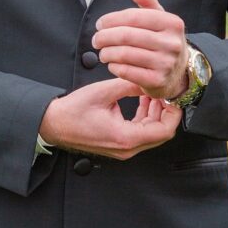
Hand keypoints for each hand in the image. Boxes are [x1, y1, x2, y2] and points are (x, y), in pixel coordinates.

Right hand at [39, 78, 181, 159]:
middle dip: (165, 111)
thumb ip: (129, 85)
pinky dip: (145, 117)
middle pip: (160, 133)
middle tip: (164, 91)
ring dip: (155, 113)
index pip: (164, 131)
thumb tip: (148, 79)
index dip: (174, 114)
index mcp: (126, 138)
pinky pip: (140, 132)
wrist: (53, 124)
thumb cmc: (73, 111)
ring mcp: (123, 148)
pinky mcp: (118, 144)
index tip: (173, 97)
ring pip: (151, 133)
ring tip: (152, 92)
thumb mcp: (104, 92)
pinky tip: (141, 100)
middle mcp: (127, 148)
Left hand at [92, 0, 188, 100]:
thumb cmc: (163, 40)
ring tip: (103, 52)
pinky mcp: (157, 81)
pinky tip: (112, 64)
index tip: (100, 24)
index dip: (111, 19)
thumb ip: (146, 0)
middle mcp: (172, 43)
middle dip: (105, 37)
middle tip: (96, 39)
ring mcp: (166, 63)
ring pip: (124, 54)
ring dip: (107, 53)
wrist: (179, 72)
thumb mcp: (159, 18)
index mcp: (172, 23)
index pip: (133, 16)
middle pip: (126, 36)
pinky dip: (114, 67)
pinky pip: (126, 72)